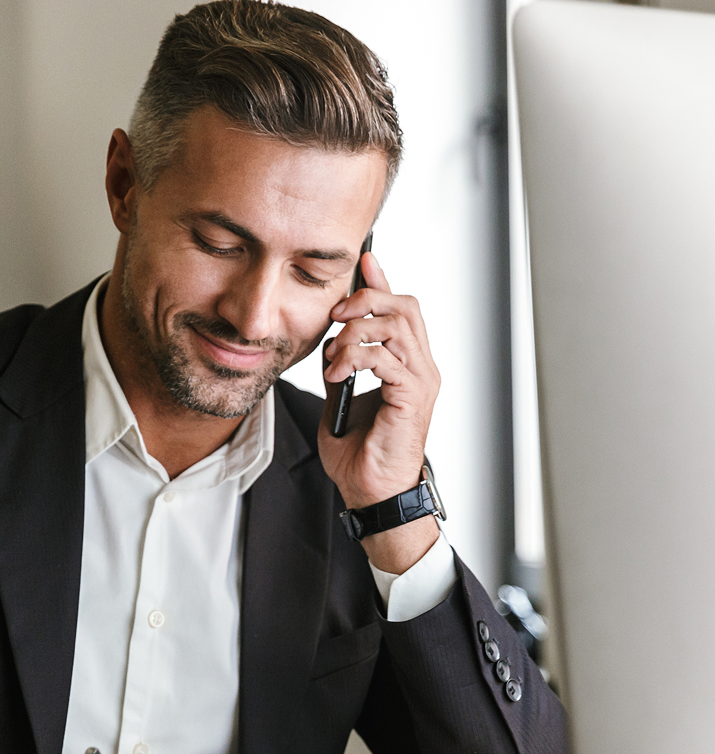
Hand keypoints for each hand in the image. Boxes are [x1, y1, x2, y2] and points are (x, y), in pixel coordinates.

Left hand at [320, 252, 440, 573]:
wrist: (370, 492)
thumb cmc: (360, 455)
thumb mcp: (341, 397)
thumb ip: (342, 364)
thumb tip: (332, 339)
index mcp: (408, 365)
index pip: (401, 309)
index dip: (382, 281)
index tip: (363, 262)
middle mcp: (421, 368)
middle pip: (404, 306)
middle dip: (366, 299)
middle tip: (336, 315)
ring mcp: (421, 381)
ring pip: (396, 325)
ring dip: (356, 331)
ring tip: (333, 355)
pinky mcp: (412, 397)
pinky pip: (385, 357)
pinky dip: (355, 357)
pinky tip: (337, 374)